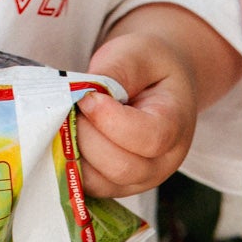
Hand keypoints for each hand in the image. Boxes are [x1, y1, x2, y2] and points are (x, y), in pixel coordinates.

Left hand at [75, 5, 241, 198]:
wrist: (159, 83)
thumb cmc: (148, 66)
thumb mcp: (138, 54)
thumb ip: (116, 71)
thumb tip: (85, 95)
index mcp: (176, 125)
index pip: (150, 138)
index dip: (111, 120)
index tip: (88, 96)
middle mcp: (163, 162)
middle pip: (122, 167)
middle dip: (87, 136)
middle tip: (72, 106)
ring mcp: (140, 180)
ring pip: (101, 182)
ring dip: (74, 151)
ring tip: (67, 120)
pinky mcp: (116, 186)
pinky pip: (88, 187)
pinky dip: (69, 164)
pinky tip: (64, 136)